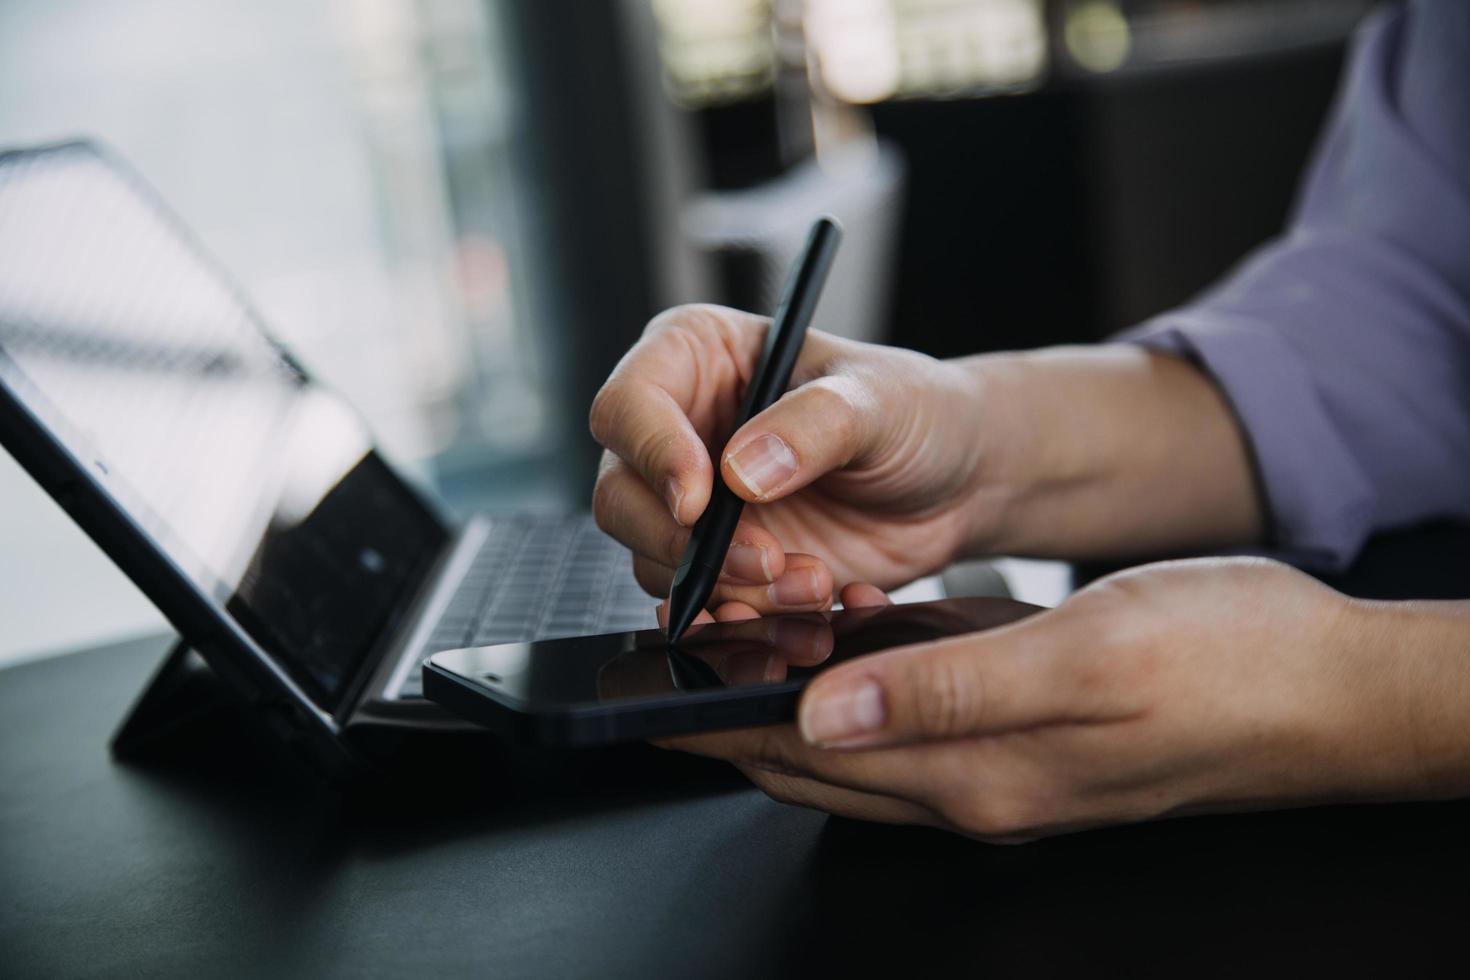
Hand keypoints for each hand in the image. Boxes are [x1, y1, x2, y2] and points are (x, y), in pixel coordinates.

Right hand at [590, 304, 986, 616]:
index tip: (702, 498)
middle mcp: (681, 432)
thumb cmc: (913, 412)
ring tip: (813, 581)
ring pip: (657, 563)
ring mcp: (697, 506)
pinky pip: (702, 606)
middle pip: (621, 497)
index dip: (652, 453)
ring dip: (731, 588)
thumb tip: (740, 470)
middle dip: (685, 542)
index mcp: (697, 359)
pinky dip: (750, 618)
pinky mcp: (722, 566)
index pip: (628, 404)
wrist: (957, 485)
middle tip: (764, 558)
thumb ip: (811, 425)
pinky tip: (812, 603)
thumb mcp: (878, 400)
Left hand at [664, 558, 1469, 839]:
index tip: (655, 683)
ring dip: (791, 697)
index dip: (722, 719)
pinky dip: (859, 683)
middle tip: (678, 654)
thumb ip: (947, 689)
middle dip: (736, 713)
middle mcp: (972, 782)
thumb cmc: (1225, 663)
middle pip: (813, 757)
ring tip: (736, 639)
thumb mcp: (1082, 657)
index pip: (802, 755)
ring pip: (855, 738)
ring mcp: (999, 763)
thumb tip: (826, 711)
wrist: (1326, 687)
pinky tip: (842, 639)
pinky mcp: (1024, 732)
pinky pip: (911, 715)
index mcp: (973, 772)